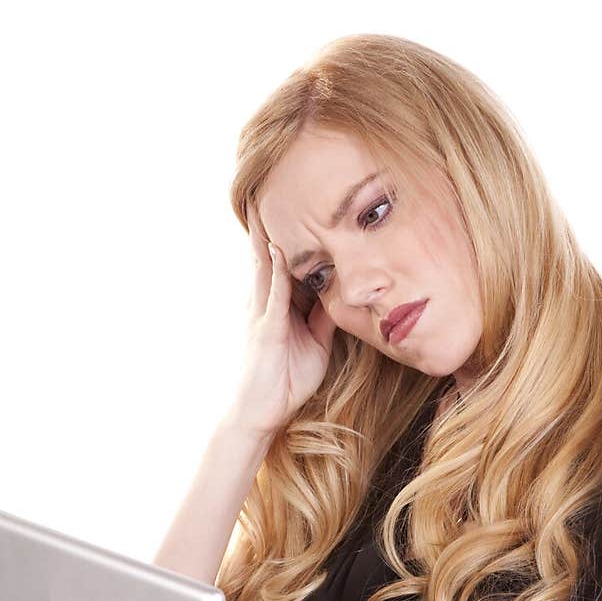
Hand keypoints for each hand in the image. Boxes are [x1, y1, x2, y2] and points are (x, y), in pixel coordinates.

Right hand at [223, 205, 337, 439]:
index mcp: (278, 305)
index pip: (286, 264)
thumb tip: (341, 298)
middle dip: (272, 223)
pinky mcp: (265, 329)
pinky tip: (280, 251)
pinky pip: (273, 295)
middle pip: (270, 255)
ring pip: (267, 266)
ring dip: (270, 236)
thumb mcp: (317, 345)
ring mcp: (263, 314)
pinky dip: (278, 272)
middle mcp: (266, 303)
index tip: (300, 208)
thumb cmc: (286, 381)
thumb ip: (325, 318)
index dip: (292, 237)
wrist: (261, 413)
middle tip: (273, 186)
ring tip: (271, 203)